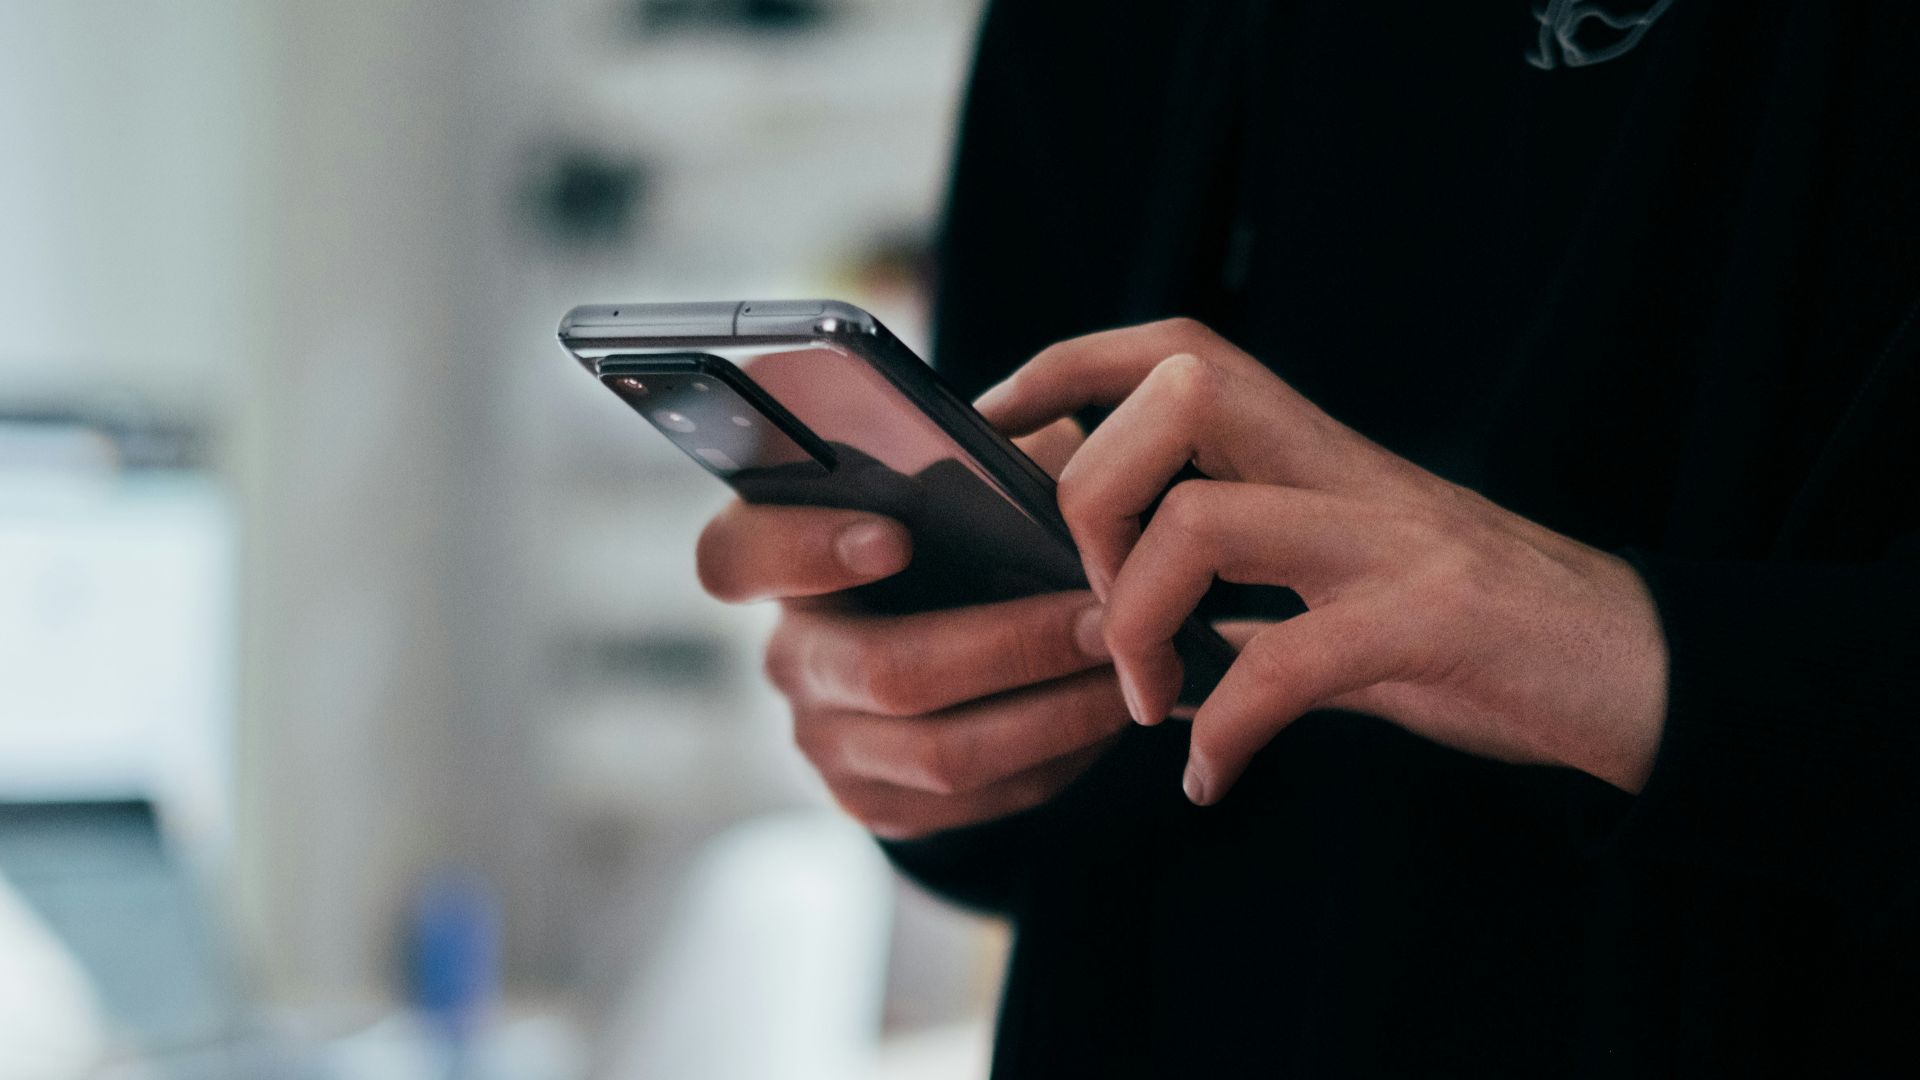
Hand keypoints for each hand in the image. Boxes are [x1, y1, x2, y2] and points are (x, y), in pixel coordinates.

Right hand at [696, 420, 1126, 838]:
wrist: (952, 641)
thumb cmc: (958, 534)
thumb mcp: (962, 479)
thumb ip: (983, 461)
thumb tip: (1049, 466)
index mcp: (780, 557)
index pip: (737, 556)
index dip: (805, 550)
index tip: (895, 536)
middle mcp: (789, 655)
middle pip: (883, 671)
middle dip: (1012, 647)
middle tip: (1105, 619)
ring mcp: (825, 741)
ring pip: (941, 752)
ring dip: (1053, 713)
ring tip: (1130, 671)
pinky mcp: (875, 803)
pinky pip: (974, 800)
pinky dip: (1054, 759)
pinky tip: (1105, 716)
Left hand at [977, 319, 1669, 804]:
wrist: (1637, 670)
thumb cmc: (1476, 632)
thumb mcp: (1344, 589)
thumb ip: (1245, 590)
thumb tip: (1125, 619)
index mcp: (1315, 451)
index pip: (1175, 348)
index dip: (1067, 367)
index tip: (995, 427)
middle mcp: (1346, 470)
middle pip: (1176, 396)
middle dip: (1092, 498)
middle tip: (1095, 608)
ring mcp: (1389, 539)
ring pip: (1205, 520)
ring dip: (1139, 621)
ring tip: (1148, 700)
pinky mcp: (1430, 622)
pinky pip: (1288, 664)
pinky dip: (1227, 729)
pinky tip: (1212, 776)